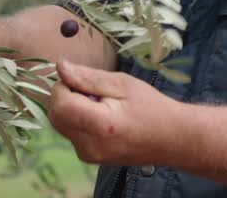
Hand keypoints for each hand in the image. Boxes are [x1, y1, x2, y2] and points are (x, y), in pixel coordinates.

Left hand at [48, 59, 181, 166]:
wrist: (171, 139)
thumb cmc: (151, 107)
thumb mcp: (122, 84)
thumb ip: (88, 77)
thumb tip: (60, 67)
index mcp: (100, 126)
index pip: (60, 104)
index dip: (63, 86)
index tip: (80, 78)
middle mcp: (89, 146)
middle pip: (55, 115)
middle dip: (65, 96)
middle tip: (91, 89)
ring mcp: (88, 155)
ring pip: (60, 124)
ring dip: (71, 108)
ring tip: (99, 103)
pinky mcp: (89, 158)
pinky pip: (71, 133)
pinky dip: (78, 120)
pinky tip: (100, 117)